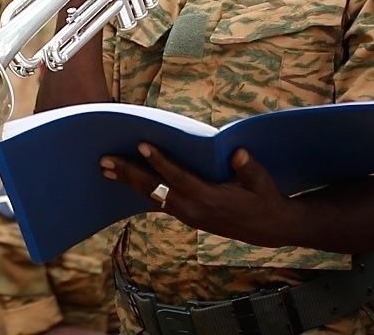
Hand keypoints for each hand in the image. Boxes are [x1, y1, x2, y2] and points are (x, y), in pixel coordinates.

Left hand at [101, 143, 295, 248]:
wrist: (269, 228)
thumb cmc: (265, 198)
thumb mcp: (262, 182)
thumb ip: (249, 168)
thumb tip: (238, 154)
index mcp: (208, 197)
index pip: (177, 176)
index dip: (159, 161)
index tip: (142, 145)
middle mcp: (192, 208)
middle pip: (154, 189)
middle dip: (128, 173)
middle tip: (105, 160)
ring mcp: (187, 215)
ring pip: (152, 197)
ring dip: (128, 182)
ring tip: (106, 169)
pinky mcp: (187, 216)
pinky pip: (158, 202)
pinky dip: (141, 191)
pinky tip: (126, 182)